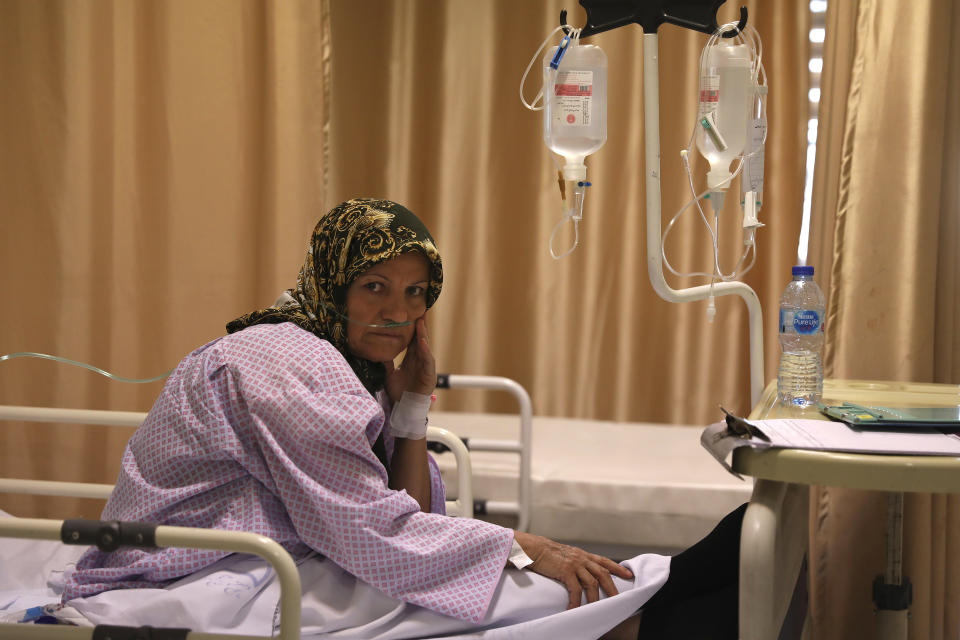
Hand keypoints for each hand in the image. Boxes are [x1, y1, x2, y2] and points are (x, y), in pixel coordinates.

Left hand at [384, 314, 435, 402]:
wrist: (404, 409)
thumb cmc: (399, 393)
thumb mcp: (389, 374)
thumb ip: (386, 363)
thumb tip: (378, 352)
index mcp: (411, 360)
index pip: (412, 340)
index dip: (412, 328)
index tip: (411, 315)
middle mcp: (420, 361)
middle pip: (420, 339)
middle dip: (421, 325)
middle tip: (421, 310)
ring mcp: (426, 367)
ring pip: (424, 347)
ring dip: (423, 334)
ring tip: (421, 321)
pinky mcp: (429, 375)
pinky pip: (427, 360)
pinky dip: (425, 350)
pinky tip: (423, 342)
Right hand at [513, 531, 633, 608]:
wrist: (533, 548)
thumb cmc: (546, 553)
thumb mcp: (565, 555)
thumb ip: (574, 562)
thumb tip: (580, 573)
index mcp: (582, 555)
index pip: (604, 561)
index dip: (617, 568)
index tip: (628, 574)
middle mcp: (581, 558)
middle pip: (602, 573)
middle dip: (611, 587)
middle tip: (618, 599)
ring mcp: (574, 564)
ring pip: (591, 583)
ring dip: (594, 598)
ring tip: (595, 610)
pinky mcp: (565, 571)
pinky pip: (575, 589)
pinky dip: (576, 601)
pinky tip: (574, 609)